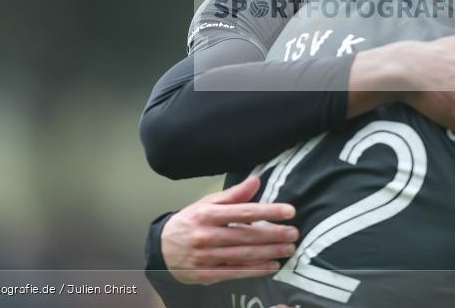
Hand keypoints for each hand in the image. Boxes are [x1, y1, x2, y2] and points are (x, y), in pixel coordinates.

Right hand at [161, 176, 298, 284]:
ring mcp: (206, 257)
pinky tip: (272, 266)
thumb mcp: (207, 203)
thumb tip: (256, 180)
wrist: (161, 249)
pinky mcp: (206, 274)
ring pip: (243, 255)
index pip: (244, 211)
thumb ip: (234, 195)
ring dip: (269, 252)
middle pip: (246, 235)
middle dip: (274, 234)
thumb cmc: (190, 222)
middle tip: (294, 233)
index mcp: (208, 214)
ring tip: (288, 249)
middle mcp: (207, 235)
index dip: (268, 211)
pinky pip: (235, 272)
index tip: (289, 211)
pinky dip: (255, 270)